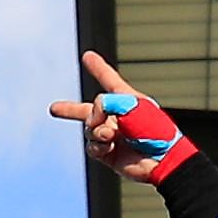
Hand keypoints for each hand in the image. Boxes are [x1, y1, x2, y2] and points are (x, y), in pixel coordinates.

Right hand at [49, 51, 196, 184]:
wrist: (163, 161)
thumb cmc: (155, 130)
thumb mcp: (130, 105)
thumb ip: (105, 103)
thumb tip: (91, 119)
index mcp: (128, 101)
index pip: (110, 80)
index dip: (98, 68)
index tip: (88, 56)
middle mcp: (118, 118)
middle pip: (90, 110)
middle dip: (70, 110)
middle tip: (54, 109)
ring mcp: (113, 136)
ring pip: (89, 127)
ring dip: (96, 129)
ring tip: (111, 135)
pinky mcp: (109, 154)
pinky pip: (91, 145)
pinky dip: (97, 144)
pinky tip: (108, 146)